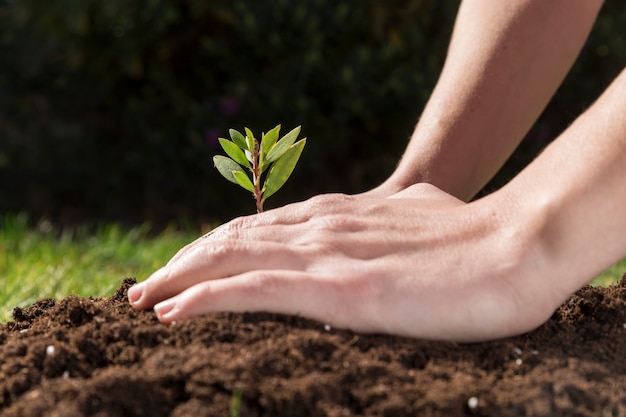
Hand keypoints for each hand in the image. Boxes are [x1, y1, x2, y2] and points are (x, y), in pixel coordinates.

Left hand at [128, 184, 561, 341]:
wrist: (517, 243)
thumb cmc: (478, 239)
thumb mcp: (421, 219)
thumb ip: (394, 221)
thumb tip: (396, 222)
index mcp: (341, 214)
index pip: (259, 226)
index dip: (216, 245)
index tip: (186, 266)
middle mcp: (323, 226)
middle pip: (231, 237)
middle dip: (183, 261)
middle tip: (146, 286)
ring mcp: (327, 254)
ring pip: (231, 257)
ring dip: (179, 276)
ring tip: (143, 298)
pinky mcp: (338, 287)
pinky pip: (253, 288)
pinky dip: (205, 296)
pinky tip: (173, 311)